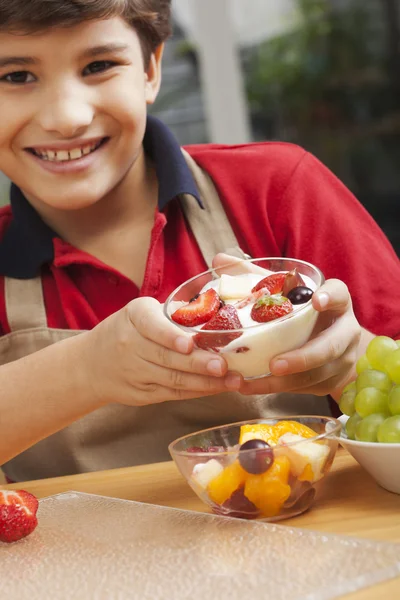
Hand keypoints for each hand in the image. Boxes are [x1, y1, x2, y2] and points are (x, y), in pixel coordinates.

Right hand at [82, 297, 240, 406]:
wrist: (93, 363)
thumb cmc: (129, 329)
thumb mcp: (142, 312)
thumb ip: (173, 314)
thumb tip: (221, 309)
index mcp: (134, 317)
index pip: (152, 326)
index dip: (171, 337)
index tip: (190, 344)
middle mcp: (131, 345)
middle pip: (167, 358)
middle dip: (198, 364)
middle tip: (223, 365)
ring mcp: (135, 373)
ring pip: (173, 380)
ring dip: (206, 382)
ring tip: (232, 380)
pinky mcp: (142, 394)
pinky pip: (173, 394)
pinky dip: (197, 392)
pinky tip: (218, 388)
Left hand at [240, 279, 366, 399]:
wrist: (331, 345)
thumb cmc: (299, 312)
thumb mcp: (284, 292)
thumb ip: (254, 276)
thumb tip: (220, 260)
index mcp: (335, 302)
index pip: (339, 294)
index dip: (330, 297)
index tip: (316, 300)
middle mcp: (344, 330)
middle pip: (331, 346)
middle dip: (302, 357)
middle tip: (275, 364)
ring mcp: (342, 359)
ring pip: (316, 375)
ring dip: (283, 382)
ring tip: (249, 383)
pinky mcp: (331, 381)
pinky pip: (306, 389)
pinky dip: (278, 390)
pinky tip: (252, 388)